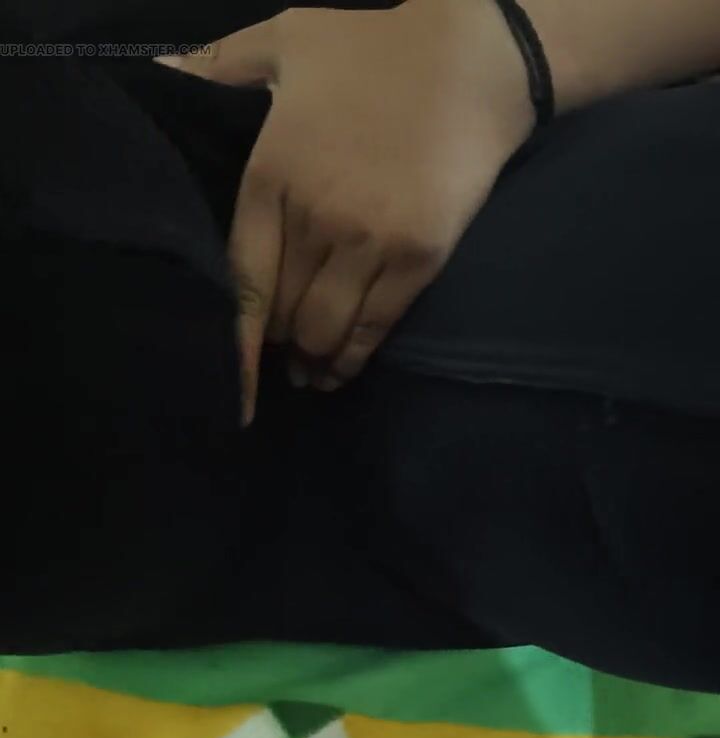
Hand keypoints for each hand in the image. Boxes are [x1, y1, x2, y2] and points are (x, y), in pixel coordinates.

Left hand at [170, 0, 534, 421]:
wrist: (477, 53)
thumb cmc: (377, 41)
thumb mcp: (287, 36)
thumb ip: (220, 64)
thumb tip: (160, 69)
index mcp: (271, 175)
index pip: (242, 284)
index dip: (235, 346)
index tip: (232, 386)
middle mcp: (314, 217)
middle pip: (281, 315)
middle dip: (276, 347)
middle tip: (277, 362)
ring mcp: (368, 241)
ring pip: (325, 330)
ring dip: (314, 360)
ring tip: (310, 373)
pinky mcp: (417, 257)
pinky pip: (375, 327)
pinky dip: (354, 357)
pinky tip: (342, 370)